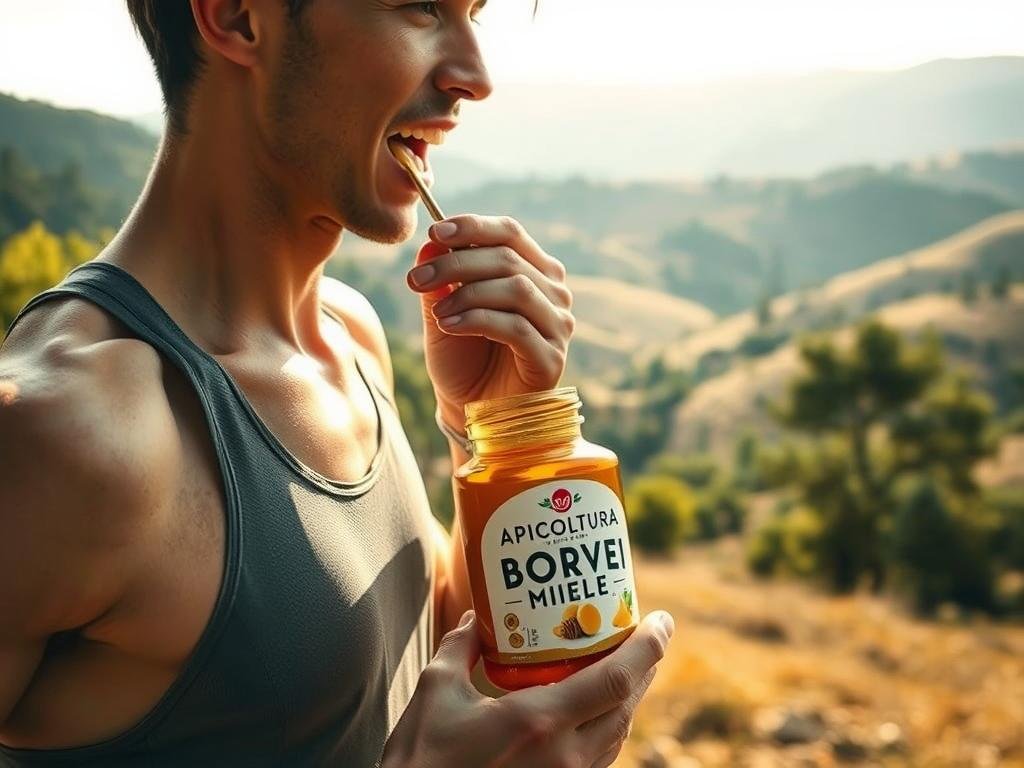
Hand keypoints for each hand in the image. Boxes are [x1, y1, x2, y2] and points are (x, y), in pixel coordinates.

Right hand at [381, 610, 673, 767]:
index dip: (649, 646)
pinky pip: (600, 758)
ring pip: (618, 735)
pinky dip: (609, 727)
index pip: (617, 679)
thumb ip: (460, 647)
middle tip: (646, 632)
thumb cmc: (421, 760)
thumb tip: (476, 618)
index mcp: (540, 721)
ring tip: (626, 665)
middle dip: (646, 666)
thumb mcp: (436, 691)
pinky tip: (596, 710)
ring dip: (630, 697)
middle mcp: (565, 756)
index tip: (662, 619)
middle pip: (628, 705)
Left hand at [406, 215, 574, 429]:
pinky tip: (448, 327)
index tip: (433, 233)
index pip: (510, 233)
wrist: (471, 410)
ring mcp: (558, 326)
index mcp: (534, 271)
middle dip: (456, 263)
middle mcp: (554, 294)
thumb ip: (440, 279)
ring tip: (435, 312)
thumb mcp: (443, 311)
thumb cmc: (463, 358)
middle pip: (509, 259)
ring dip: (467, 293)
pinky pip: (516, 328)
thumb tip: (430, 244)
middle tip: (416, 279)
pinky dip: (477, 321)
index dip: (473, 227)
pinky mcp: (552, 358)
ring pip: (516, 289)